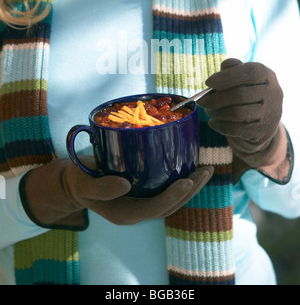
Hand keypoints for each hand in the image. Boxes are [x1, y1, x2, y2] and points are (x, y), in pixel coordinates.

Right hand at [21, 157, 213, 227]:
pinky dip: (181, 179)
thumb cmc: (79, 182)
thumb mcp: (84, 185)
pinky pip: (167, 189)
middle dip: (191, 189)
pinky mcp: (145, 191)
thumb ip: (101, 188)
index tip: (187, 181)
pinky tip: (189, 165)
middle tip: (206, 171)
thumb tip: (125, 185)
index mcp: (127, 213)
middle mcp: (139, 210)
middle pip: (171, 205)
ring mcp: (143, 202)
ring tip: (206, 169)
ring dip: (191, 185)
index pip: (156, 208)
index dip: (174, 196)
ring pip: (173, 198)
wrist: (76, 182)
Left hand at [200, 58, 282, 152]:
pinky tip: (212, 123)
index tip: (208, 82)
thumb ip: (231, 70)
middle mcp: (273, 93)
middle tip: (201, 101)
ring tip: (208, 111)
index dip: (227, 77)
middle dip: (215, 98)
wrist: (261, 123)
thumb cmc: (246, 94)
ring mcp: (270, 114)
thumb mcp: (241, 78)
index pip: (249, 72)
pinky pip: (236, 129)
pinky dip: (220, 126)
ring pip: (237, 113)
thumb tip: (220, 71)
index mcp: (266, 75)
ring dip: (217, 113)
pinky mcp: (263, 132)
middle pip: (240, 95)